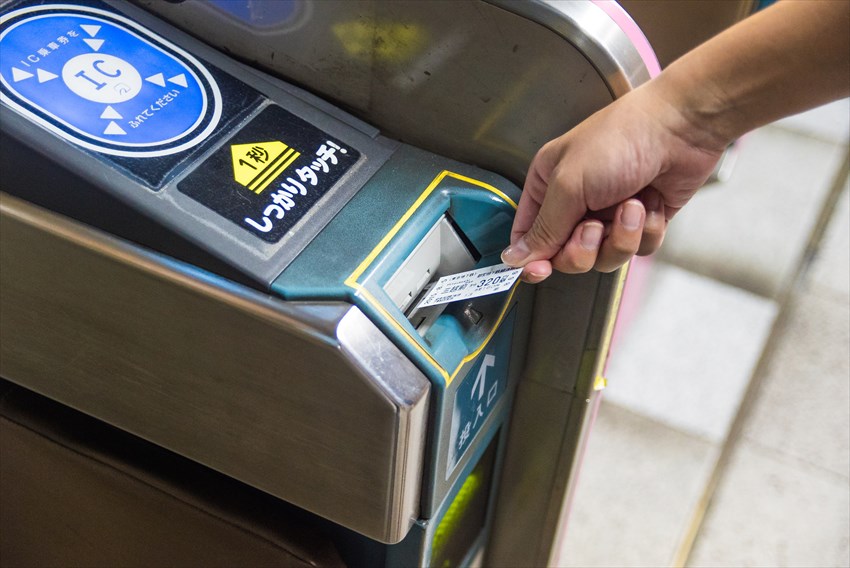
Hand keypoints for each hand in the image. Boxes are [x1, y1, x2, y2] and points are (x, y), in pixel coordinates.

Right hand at [501, 84, 724, 282]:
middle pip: (567, 255)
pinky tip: (650, 203)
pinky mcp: (642, 222)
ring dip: (620, 237)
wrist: (682, 127)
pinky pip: (637, 250)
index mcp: (548, 185)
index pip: (530, 235)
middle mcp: (577, 202)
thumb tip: (516, 257)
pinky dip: (646, 231)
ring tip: (630, 207)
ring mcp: (610, 214)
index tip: (539, 270)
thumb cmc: (621, 138)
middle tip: (594, 227)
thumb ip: (543, 228)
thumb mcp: (569, 184)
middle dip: (584, 248)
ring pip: (604, 257)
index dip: (533, 257)